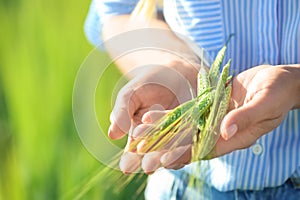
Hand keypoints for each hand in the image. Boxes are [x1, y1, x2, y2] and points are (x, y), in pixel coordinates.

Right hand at [108, 63, 197, 172]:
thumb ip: (122, 112)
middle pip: (155, 153)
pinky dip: (191, 145)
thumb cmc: (148, 81)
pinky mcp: (197, 130)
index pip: (134, 150)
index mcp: (140, 133)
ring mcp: (179, 136)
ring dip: (171, 157)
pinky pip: (194, 140)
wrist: (176, 68)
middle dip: (151, 160)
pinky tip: (187, 150)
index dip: (130, 159)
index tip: (126, 167)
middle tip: (147, 167)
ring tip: (165, 162)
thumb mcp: (131, 94)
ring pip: (175, 150)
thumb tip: (112, 135)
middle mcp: (160, 139)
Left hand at [129, 65, 299, 171]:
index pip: (207, 149)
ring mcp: (214, 118)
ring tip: (140, 132)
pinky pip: (187, 111)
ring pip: (184, 127)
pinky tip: (153, 116)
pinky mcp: (209, 105)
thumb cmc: (278, 91)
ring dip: (163, 130)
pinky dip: (171, 115)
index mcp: (236, 137)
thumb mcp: (265, 103)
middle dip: (167, 146)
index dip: (187, 154)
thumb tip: (224, 131)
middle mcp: (221, 131)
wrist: (278, 79)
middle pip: (190, 141)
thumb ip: (246, 117)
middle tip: (143, 151)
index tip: (166, 159)